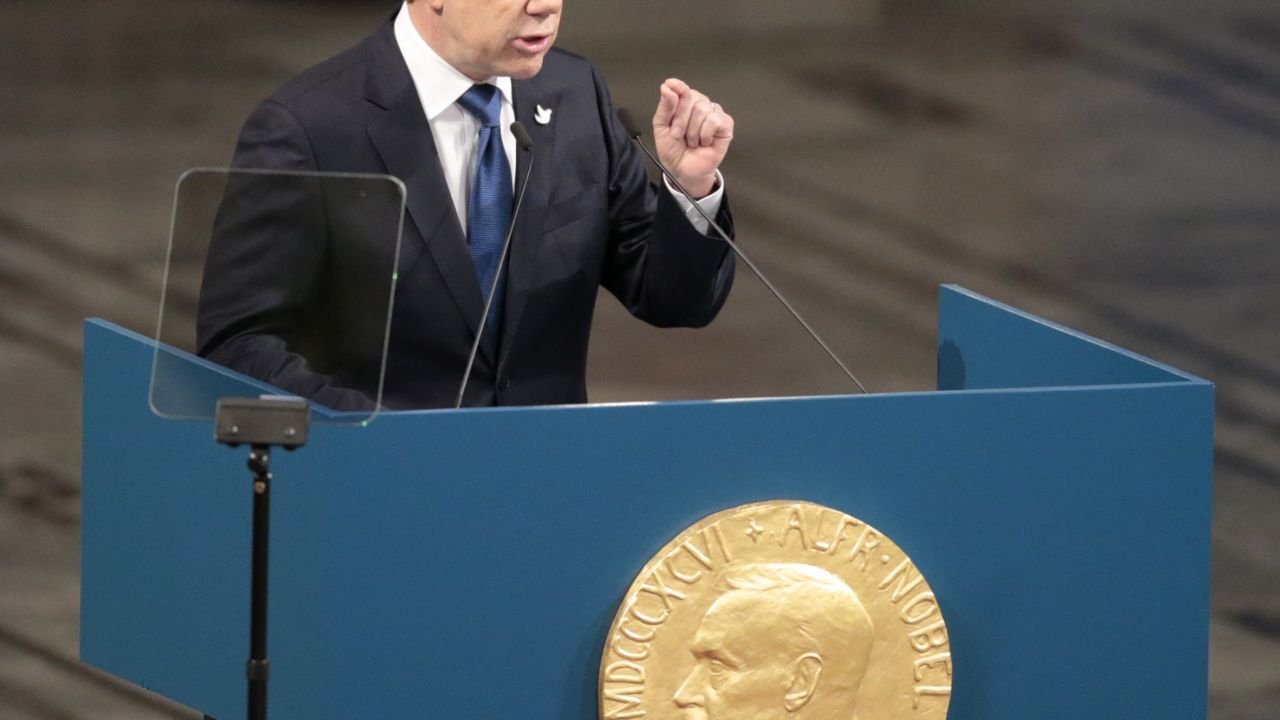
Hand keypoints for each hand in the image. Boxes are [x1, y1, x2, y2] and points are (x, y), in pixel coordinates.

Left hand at [652, 78, 733, 198]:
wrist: (683, 170)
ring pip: (702, 108)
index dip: (678, 86)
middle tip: (678, 135)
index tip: (670, 85)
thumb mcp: (661, 128)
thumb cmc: (674, 150)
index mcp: (685, 104)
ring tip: (692, 142)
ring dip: (692, 130)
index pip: (683, 88)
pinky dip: (705, 133)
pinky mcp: (726, 125)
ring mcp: (715, 114)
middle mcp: (701, 105)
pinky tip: (704, 142)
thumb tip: (667, 86)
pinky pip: (715, 119)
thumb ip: (665, 107)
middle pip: (691, 97)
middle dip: (680, 119)